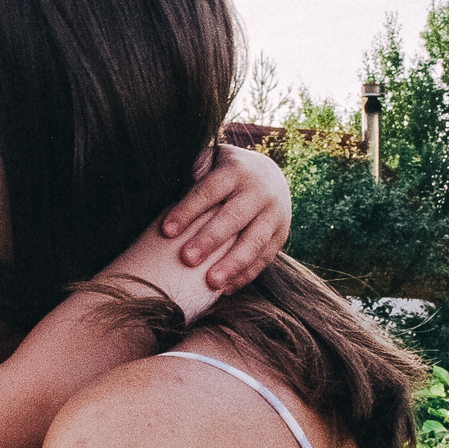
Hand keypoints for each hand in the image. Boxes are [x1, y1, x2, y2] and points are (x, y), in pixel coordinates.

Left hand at [159, 145, 291, 292]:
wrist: (270, 176)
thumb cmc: (225, 172)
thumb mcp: (212, 159)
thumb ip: (196, 167)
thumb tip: (187, 178)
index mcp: (235, 171)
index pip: (209, 190)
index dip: (188, 210)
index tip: (166, 231)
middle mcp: (259, 191)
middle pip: (233, 217)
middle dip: (210, 239)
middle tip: (187, 259)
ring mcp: (274, 214)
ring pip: (254, 241)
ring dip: (233, 264)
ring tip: (211, 283)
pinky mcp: (282, 234)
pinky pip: (265, 257)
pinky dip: (246, 274)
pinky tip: (226, 288)